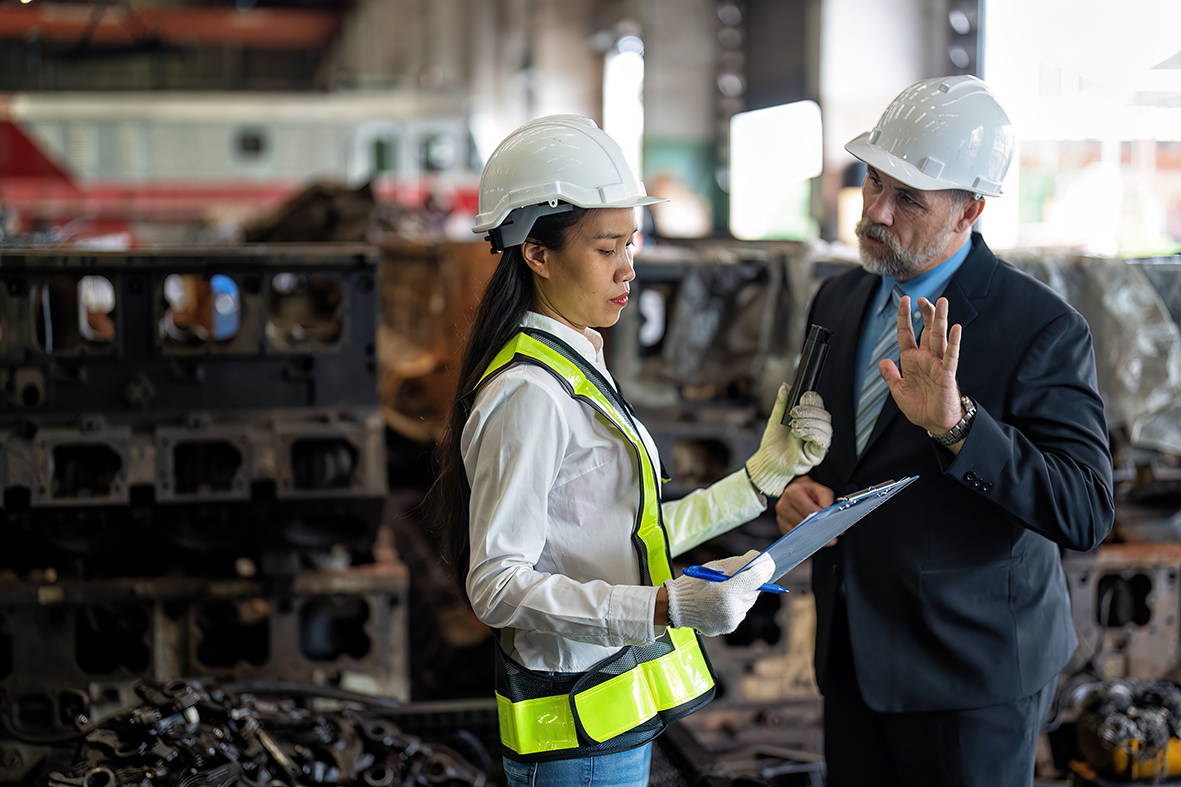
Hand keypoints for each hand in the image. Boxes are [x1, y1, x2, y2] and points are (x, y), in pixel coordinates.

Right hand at [663, 550, 775, 636]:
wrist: (676, 607)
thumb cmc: (694, 583)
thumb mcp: (714, 568)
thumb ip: (739, 564)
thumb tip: (759, 558)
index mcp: (726, 592)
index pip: (756, 579)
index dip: (764, 569)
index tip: (769, 562)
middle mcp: (731, 610)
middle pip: (754, 591)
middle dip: (753, 581)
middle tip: (748, 572)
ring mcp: (731, 621)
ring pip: (748, 602)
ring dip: (744, 593)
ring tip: (728, 588)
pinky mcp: (729, 627)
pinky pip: (741, 612)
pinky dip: (737, 604)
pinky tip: (723, 600)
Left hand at [745, 384, 832, 496]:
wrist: (768, 460)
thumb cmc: (773, 443)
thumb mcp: (775, 418)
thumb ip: (781, 403)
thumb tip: (785, 386)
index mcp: (809, 420)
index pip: (818, 405)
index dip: (812, 399)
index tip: (801, 398)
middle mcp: (816, 430)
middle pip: (825, 415)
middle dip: (809, 411)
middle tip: (793, 414)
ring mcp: (818, 443)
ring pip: (826, 427)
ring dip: (809, 423)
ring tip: (793, 426)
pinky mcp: (817, 454)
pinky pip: (823, 441)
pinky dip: (811, 433)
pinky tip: (799, 434)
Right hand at [775, 476, 838, 544]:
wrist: (797, 492)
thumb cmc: (808, 491)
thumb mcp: (820, 490)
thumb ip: (827, 500)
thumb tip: (831, 514)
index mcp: (792, 493)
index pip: (807, 510)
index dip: (820, 517)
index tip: (831, 523)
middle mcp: (784, 505)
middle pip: (803, 523)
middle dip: (819, 528)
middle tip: (832, 534)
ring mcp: (781, 518)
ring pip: (800, 533)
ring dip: (814, 535)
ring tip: (825, 535)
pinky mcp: (782, 527)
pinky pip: (796, 538)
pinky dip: (807, 539)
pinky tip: (815, 536)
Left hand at [879, 296, 963, 434]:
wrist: (936, 423)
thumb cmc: (920, 407)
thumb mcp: (899, 391)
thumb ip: (891, 375)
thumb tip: (883, 360)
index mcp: (912, 361)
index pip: (906, 334)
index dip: (904, 318)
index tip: (903, 300)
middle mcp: (926, 359)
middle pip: (926, 331)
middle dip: (925, 314)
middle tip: (922, 298)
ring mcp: (937, 364)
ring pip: (939, 338)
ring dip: (940, 321)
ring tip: (942, 303)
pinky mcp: (947, 374)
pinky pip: (951, 356)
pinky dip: (954, 342)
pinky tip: (955, 328)